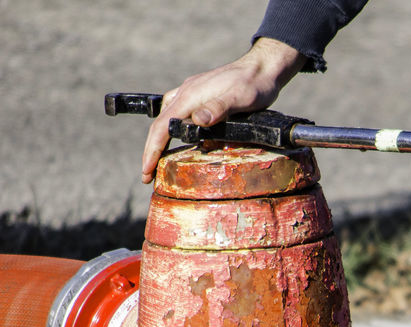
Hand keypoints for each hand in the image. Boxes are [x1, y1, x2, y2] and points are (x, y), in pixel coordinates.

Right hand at [141, 38, 306, 182]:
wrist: (263, 67)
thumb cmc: (254, 85)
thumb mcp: (239, 98)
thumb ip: (218, 108)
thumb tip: (198, 120)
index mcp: (190, 97)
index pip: (162, 127)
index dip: (152, 151)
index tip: (146, 171)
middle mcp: (186, 93)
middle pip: (159, 124)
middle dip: (151, 150)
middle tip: (148, 175)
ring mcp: (192, 93)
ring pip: (165, 117)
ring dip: (158, 140)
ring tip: (158, 160)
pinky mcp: (200, 94)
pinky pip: (176, 112)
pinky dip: (169, 127)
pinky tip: (176, 136)